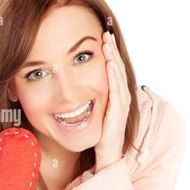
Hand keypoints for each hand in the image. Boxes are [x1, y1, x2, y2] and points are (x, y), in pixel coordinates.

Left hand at [95, 31, 130, 171]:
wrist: (105, 156)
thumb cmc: (97, 136)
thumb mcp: (90, 113)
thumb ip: (85, 100)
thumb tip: (69, 91)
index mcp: (113, 97)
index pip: (112, 70)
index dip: (108, 54)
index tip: (102, 38)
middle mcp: (120, 98)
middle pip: (117, 69)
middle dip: (112, 51)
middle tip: (106, 33)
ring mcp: (120, 106)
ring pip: (118, 76)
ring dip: (113, 58)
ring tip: (107, 43)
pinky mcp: (118, 114)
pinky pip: (116, 91)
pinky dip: (113, 76)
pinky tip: (109, 65)